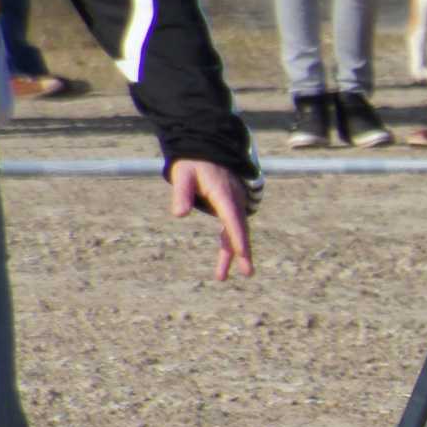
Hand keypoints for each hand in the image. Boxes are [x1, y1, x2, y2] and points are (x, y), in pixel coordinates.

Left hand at [167, 161, 254, 282]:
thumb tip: (178, 215)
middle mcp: (234, 200)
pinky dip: (229, 243)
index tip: (242, 254)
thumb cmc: (193, 162)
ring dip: (232, 253)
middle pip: (240, 229)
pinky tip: (225, 258)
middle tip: (247, 273)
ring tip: (220, 277)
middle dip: (243, 252)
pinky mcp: (230, 206)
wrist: (208, 148)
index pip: (232, 219)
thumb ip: (181, 194)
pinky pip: (232, 227)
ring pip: (236, 231)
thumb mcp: (183, 174)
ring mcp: (234, 204)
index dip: (238, 237)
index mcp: (224, 194)